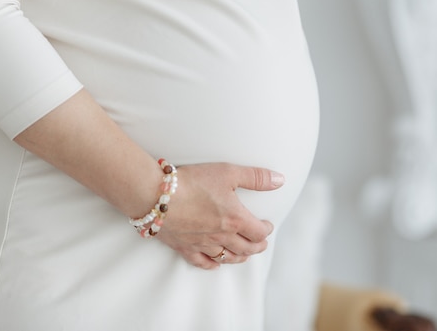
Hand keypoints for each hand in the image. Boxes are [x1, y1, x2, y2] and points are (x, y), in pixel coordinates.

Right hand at [156, 163, 283, 269]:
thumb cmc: (191, 182)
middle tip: (260, 242)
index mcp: (235, 220)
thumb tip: (279, 180)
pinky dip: (212, 264)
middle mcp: (221, 236)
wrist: (156, 195)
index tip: (267, 225)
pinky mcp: (184, 247)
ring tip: (244, 253)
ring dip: (239, 256)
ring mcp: (202, 244)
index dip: (266, 230)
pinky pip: (202, 262)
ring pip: (227, 258)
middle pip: (246, 249)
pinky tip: (215, 263)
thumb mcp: (227, 172)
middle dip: (257, 246)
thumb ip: (255, 177)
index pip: (259, 232)